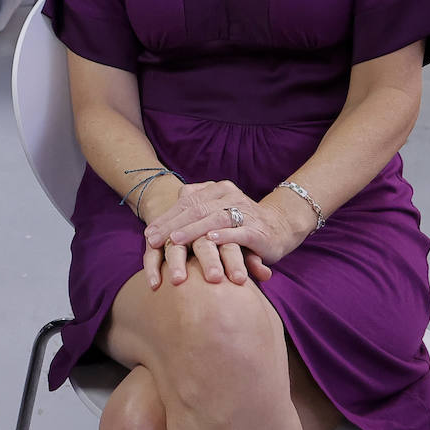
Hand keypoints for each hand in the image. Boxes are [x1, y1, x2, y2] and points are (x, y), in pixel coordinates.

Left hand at [143, 180, 309, 287]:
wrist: (281, 227)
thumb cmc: (239, 223)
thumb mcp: (214, 214)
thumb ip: (191, 213)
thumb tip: (155, 227)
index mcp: (216, 189)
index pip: (186, 201)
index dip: (166, 217)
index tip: (148, 234)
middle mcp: (230, 196)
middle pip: (196, 209)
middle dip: (172, 226)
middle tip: (153, 240)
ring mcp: (245, 212)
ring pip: (214, 219)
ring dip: (193, 230)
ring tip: (175, 240)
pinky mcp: (258, 230)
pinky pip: (239, 232)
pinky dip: (224, 236)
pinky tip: (210, 241)